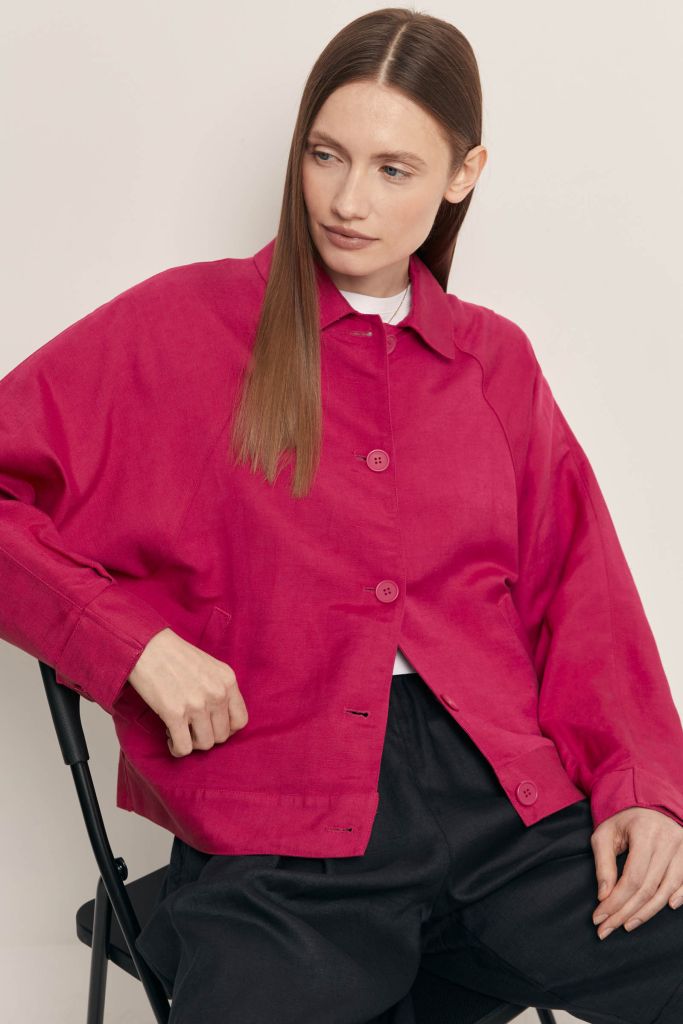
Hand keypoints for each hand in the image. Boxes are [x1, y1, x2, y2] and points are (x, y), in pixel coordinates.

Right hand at [128, 627, 248, 756]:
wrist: (147, 646)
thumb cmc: (175, 655)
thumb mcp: (210, 667)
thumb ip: (219, 689)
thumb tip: (220, 718)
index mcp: (228, 680)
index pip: (240, 720)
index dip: (226, 729)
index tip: (211, 726)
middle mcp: (217, 693)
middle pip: (222, 736)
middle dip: (205, 736)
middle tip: (191, 728)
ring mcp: (197, 704)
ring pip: (204, 744)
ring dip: (191, 742)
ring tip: (180, 730)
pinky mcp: (174, 713)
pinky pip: (183, 748)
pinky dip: (176, 748)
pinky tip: (169, 737)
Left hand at [590, 806, 682, 938]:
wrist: (648, 804)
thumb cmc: (622, 821)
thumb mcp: (604, 835)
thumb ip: (603, 864)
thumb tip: (604, 896)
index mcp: (645, 832)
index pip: (632, 878)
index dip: (616, 902)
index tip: (599, 917)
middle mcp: (668, 841)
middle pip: (648, 889)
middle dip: (625, 912)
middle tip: (607, 928)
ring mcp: (682, 848)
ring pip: (667, 891)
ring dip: (646, 913)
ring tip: (626, 924)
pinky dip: (677, 898)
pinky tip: (664, 908)